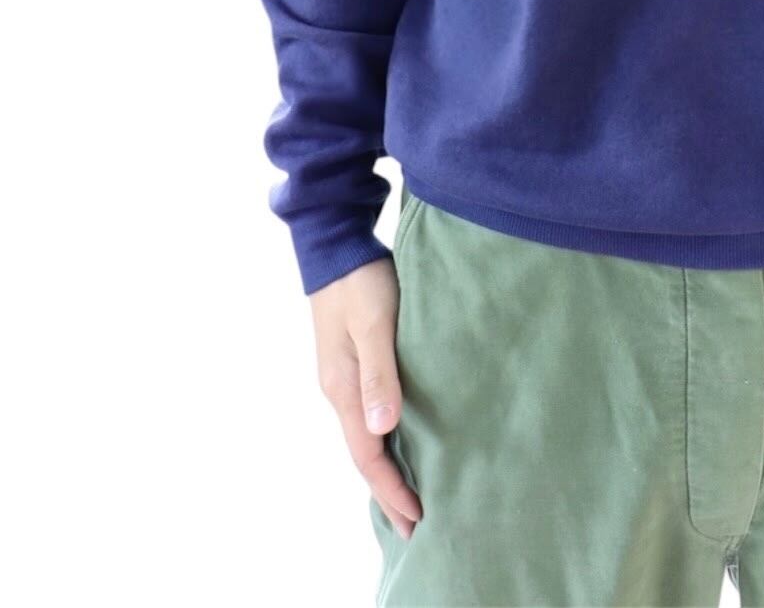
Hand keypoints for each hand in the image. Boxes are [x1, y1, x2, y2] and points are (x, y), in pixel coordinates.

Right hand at [311, 257, 420, 538]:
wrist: (336, 247)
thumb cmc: (360, 282)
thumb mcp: (374, 324)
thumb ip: (380, 373)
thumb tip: (383, 429)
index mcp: (343, 389)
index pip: (368, 455)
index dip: (391, 489)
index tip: (417, 518)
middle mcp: (340, 391)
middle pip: (364, 454)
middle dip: (388, 491)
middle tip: (417, 525)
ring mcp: (345, 377)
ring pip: (366, 437)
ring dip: (387, 468)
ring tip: (412, 494)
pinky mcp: (354, 362)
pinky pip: (369, 416)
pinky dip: (384, 440)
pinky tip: (400, 441)